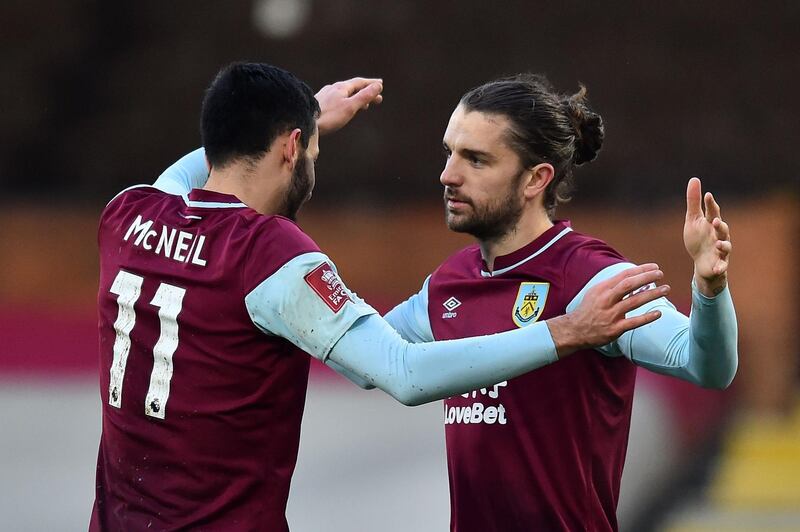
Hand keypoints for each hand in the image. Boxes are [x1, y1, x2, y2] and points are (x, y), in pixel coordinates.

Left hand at [315, 77, 383, 135]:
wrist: (305, 121)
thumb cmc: (329, 116)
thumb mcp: (351, 107)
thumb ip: (365, 96)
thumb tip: (378, 86)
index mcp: (341, 88)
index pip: (360, 82)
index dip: (371, 83)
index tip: (380, 84)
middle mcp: (333, 88)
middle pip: (353, 88)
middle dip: (366, 92)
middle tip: (377, 98)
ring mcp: (326, 95)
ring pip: (345, 93)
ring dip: (357, 98)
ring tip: (364, 105)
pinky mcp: (320, 103)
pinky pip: (338, 99)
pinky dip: (347, 101)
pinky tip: (344, 108)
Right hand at [547, 264, 668, 357]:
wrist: (574, 330)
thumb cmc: (589, 310)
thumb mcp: (597, 293)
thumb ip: (615, 287)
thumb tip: (638, 281)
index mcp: (602, 288)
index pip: (624, 275)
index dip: (641, 269)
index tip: (654, 267)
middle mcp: (606, 299)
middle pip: (629, 284)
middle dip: (646, 277)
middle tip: (660, 274)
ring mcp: (610, 314)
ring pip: (634, 301)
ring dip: (652, 294)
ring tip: (666, 289)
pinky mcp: (614, 329)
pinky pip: (634, 322)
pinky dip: (647, 317)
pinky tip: (658, 313)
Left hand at [683, 177, 730, 295]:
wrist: (702, 263)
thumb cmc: (698, 238)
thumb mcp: (692, 220)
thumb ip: (693, 202)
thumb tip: (694, 179)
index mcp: (711, 224)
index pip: (712, 212)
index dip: (710, 205)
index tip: (707, 196)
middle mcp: (718, 236)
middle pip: (722, 229)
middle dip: (720, 225)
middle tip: (715, 221)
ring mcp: (720, 250)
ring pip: (725, 247)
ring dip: (723, 245)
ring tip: (717, 243)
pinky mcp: (719, 264)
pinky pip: (722, 266)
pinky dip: (721, 267)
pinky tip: (717, 268)